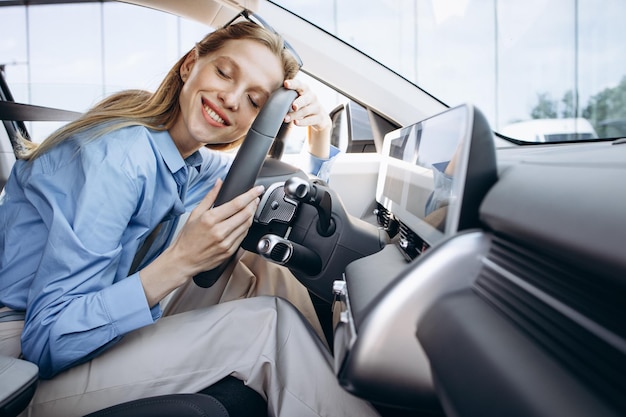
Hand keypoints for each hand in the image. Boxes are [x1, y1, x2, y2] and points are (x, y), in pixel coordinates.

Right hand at [139, 180, 263, 305]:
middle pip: (246, 214)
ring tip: (252, 207)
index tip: (257, 189)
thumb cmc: (187, 238)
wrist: (183, 260)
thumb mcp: (195, 213)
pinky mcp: (229, 251)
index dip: (251, 195)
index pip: (237, 204)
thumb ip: (210, 197)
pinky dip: (246, 227)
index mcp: (210, 219)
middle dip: (254, 203)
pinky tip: (244, 222)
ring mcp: (226, 243)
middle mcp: (219, 231)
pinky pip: (243, 236)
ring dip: (252, 214)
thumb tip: (219, 183)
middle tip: (256, 197)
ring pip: (247, 225)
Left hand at [283, 79, 331, 158]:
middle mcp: (312, 97)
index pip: (299, 84)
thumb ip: (288, 96)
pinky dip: (302, 122)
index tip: (286, 84)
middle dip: (299, 102)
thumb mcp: (298, 98)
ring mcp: (316, 107)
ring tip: (286, 118)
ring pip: (305, 111)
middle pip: (306, 99)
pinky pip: (310, 120)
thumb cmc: (304, 105)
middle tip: (293, 106)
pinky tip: (296, 123)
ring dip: (295, 115)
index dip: (293, 84)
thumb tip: (270, 99)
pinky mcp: (319, 117)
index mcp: (305, 90)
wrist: (320, 117)